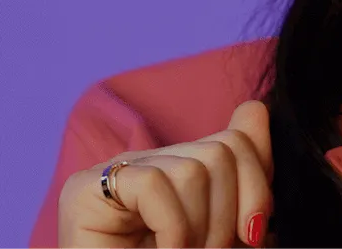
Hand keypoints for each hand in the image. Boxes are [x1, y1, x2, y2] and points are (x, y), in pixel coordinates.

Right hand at [57, 100, 272, 248]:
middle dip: (230, 213)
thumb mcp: (225, 230)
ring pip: (192, 169)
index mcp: (179, 167)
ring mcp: (114, 171)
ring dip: (201, 228)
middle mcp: (146, 161)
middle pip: (220, 150)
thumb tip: (256, 109)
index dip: (256, 184)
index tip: (253, 233)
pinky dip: (173, 229)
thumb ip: (247, 181)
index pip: (236, 139)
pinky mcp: (85, 189)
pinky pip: (154, 185)